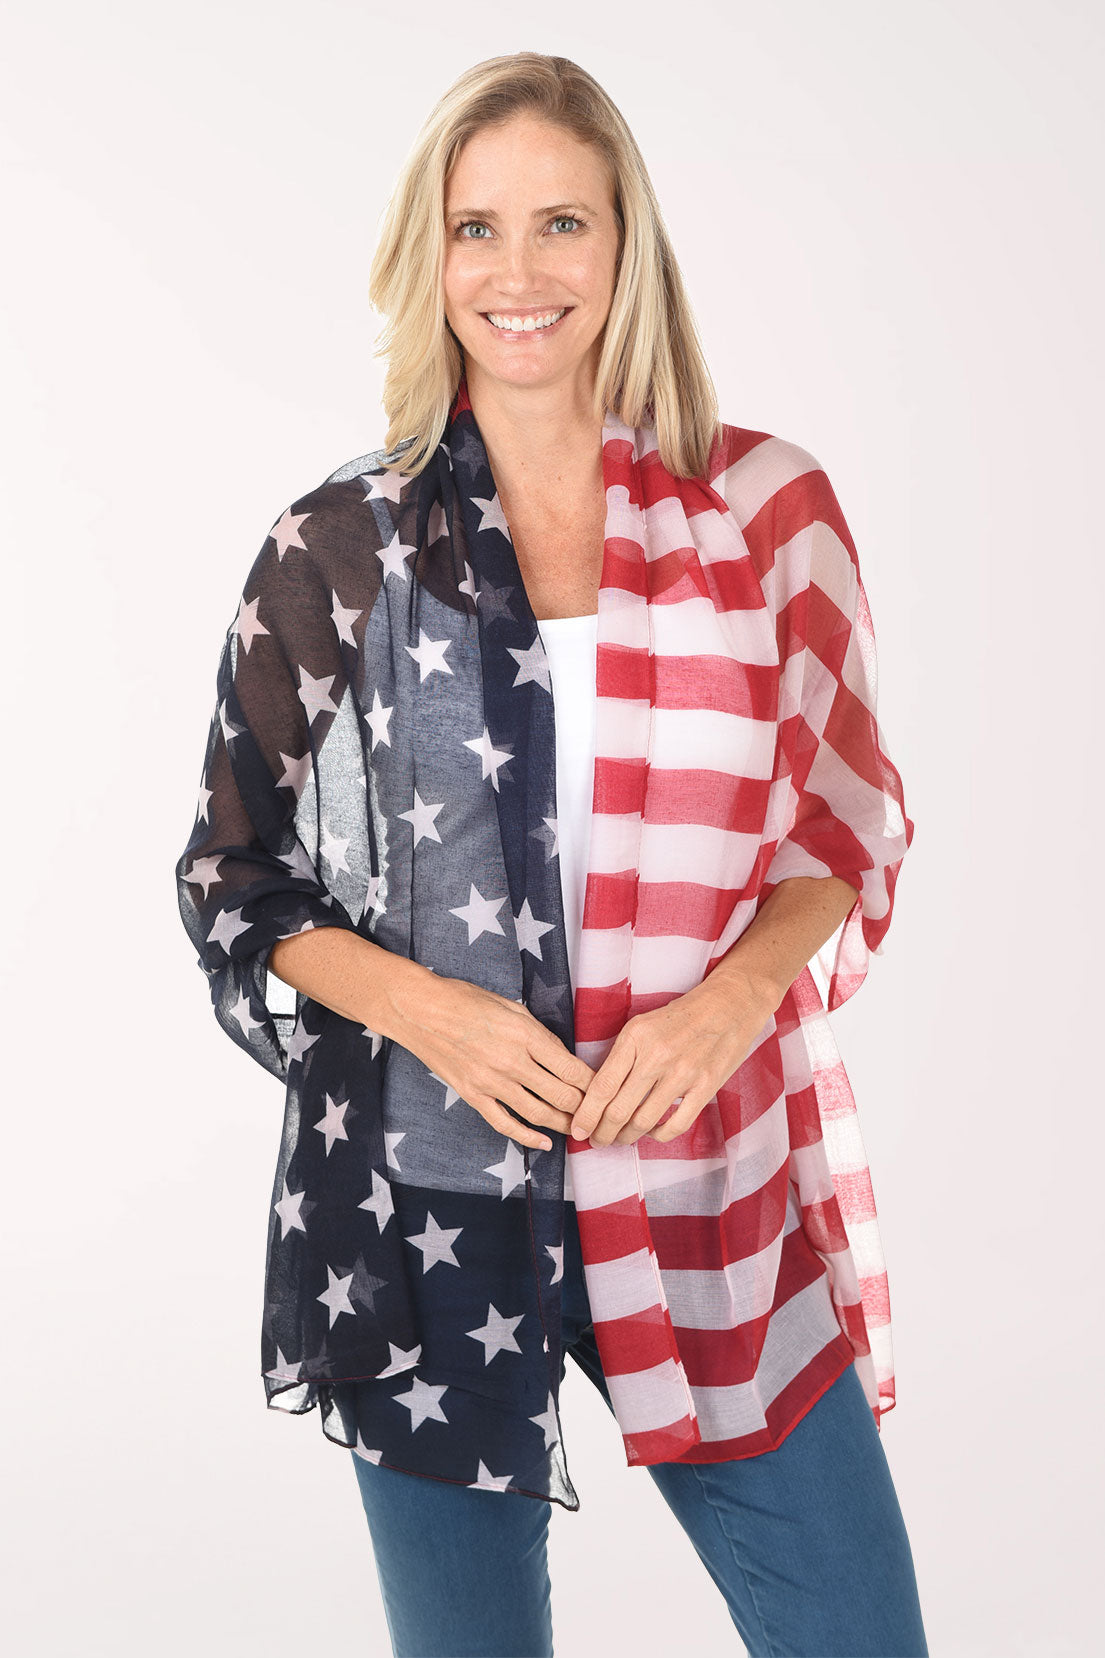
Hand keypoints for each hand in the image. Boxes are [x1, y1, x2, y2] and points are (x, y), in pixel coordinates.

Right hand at [391, 973, 596, 1152]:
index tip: (606, 1089)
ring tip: (580, 1131)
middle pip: (562, 1095)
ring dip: (564, 1125)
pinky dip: (527, 1138)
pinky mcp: (472, 1095)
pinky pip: (505, 1124)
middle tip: (599, 1114)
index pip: (572, 1069)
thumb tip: (562, 1057)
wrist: (420, 1010)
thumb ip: (539, 1034)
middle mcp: (512, 1062)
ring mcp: (491, 1082)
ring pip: (539, 1114)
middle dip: (586, 1108)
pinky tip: (543, 1143)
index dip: (594, 1083)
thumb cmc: (466, 1000)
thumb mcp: (511, 1006)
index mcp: (525, 1035)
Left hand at [568, 970, 777, 1147]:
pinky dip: (659, 1136)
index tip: (577, 1130)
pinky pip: (676, 1124)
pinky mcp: (706, 1086)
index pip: (602, 1086)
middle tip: (596, 1141)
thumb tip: (597, 1094)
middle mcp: (656, 1056)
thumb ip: (621, 1056)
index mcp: (635, 1037)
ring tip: (621, 1139)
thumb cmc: (680, 1017)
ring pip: (644, 1121)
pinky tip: (652, 1133)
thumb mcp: (641, 1025)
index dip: (586, 1115)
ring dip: (627, 1137)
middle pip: (619, 1109)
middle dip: (602, 1133)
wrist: (728, 1005)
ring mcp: (683, 1073)